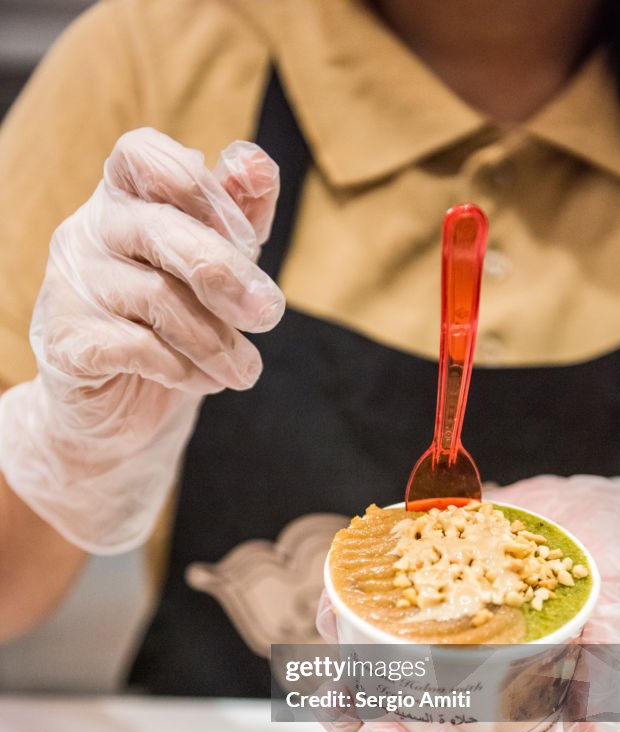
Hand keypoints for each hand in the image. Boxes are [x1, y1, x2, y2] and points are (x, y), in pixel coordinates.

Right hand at [0, 128, 283, 551]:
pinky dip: (183, 368)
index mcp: (122, 197)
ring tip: (245, 369)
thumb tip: (256, 163)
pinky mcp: (64, 341)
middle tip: (270, 314)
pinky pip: (137, 347)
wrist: (115, 406)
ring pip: (158, 297)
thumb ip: (238, 213)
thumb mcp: (214, 265)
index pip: (142, 154)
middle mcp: (87, 230)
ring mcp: (70, 284)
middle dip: (229, 274)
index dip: (200, 186)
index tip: (248, 235)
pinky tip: (201, 380)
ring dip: (217, 340)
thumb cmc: (171, 322)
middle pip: (164, 229)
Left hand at [316, 476, 619, 731]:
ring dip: (352, 713)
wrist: (582, 513)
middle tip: (376, 730)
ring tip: (335, 695)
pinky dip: (341, 635)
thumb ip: (608, 671)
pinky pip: (368, 639)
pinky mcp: (412, 618)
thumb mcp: (619, 611)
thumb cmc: (608, 569)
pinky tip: (330, 624)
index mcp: (527, 713)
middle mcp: (478, 695)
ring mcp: (440, 659)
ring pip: (387, 706)